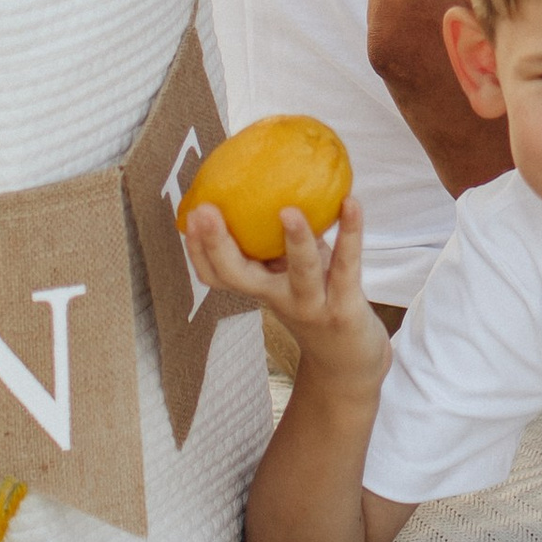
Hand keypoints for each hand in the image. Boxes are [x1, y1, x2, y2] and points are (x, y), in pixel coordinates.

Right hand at [183, 194, 390, 398]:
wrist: (348, 361)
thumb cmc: (316, 301)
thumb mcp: (288, 273)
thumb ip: (276, 241)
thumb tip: (264, 180)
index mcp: (260, 288)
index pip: (216, 275)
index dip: (198, 250)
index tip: (190, 215)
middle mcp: (278, 299)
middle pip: (239, 276)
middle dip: (218, 245)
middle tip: (206, 211)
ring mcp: (311, 305)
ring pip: (301, 272)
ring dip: (295, 241)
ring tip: (288, 210)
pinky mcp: (344, 307)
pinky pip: (348, 265)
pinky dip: (351, 232)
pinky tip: (351, 202)